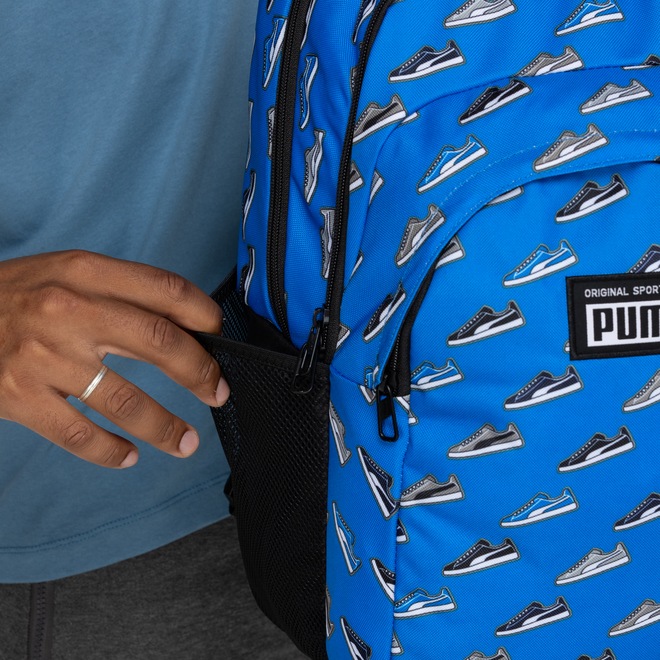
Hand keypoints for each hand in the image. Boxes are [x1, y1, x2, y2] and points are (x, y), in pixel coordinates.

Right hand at [0, 250, 228, 467]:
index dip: (205, 315)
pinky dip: (112, 451)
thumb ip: (118, 292)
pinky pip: (80, 435)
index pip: (166, 289)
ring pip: (126, 400)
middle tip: (218, 392)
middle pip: (160, 341)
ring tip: (187, 442)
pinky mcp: (18, 397)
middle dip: (201, 372)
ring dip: (166, 427)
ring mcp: (43, 356)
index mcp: (85, 271)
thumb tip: (182, 324)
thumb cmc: (13, 295)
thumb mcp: (64, 273)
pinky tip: (129, 456)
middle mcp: (69, 309)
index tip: (219, 336)